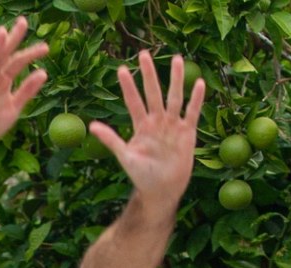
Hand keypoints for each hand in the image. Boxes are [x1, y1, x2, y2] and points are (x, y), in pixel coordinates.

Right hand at [0, 16, 48, 163]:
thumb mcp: (14, 108)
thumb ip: (27, 90)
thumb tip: (43, 72)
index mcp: (2, 82)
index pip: (17, 63)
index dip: (30, 54)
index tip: (45, 48)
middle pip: (4, 56)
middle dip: (13, 40)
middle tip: (23, 22)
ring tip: (4, 32)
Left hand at [93, 52, 204, 211]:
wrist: (162, 190)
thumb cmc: (142, 176)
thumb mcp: (125, 157)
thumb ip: (111, 140)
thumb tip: (92, 126)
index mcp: (141, 126)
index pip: (133, 102)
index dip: (128, 87)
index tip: (121, 69)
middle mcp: (157, 121)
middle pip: (153, 93)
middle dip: (149, 74)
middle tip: (144, 53)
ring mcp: (172, 125)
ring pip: (174, 97)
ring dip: (175, 79)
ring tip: (176, 59)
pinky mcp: (187, 132)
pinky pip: (192, 112)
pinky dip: (195, 99)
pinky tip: (198, 83)